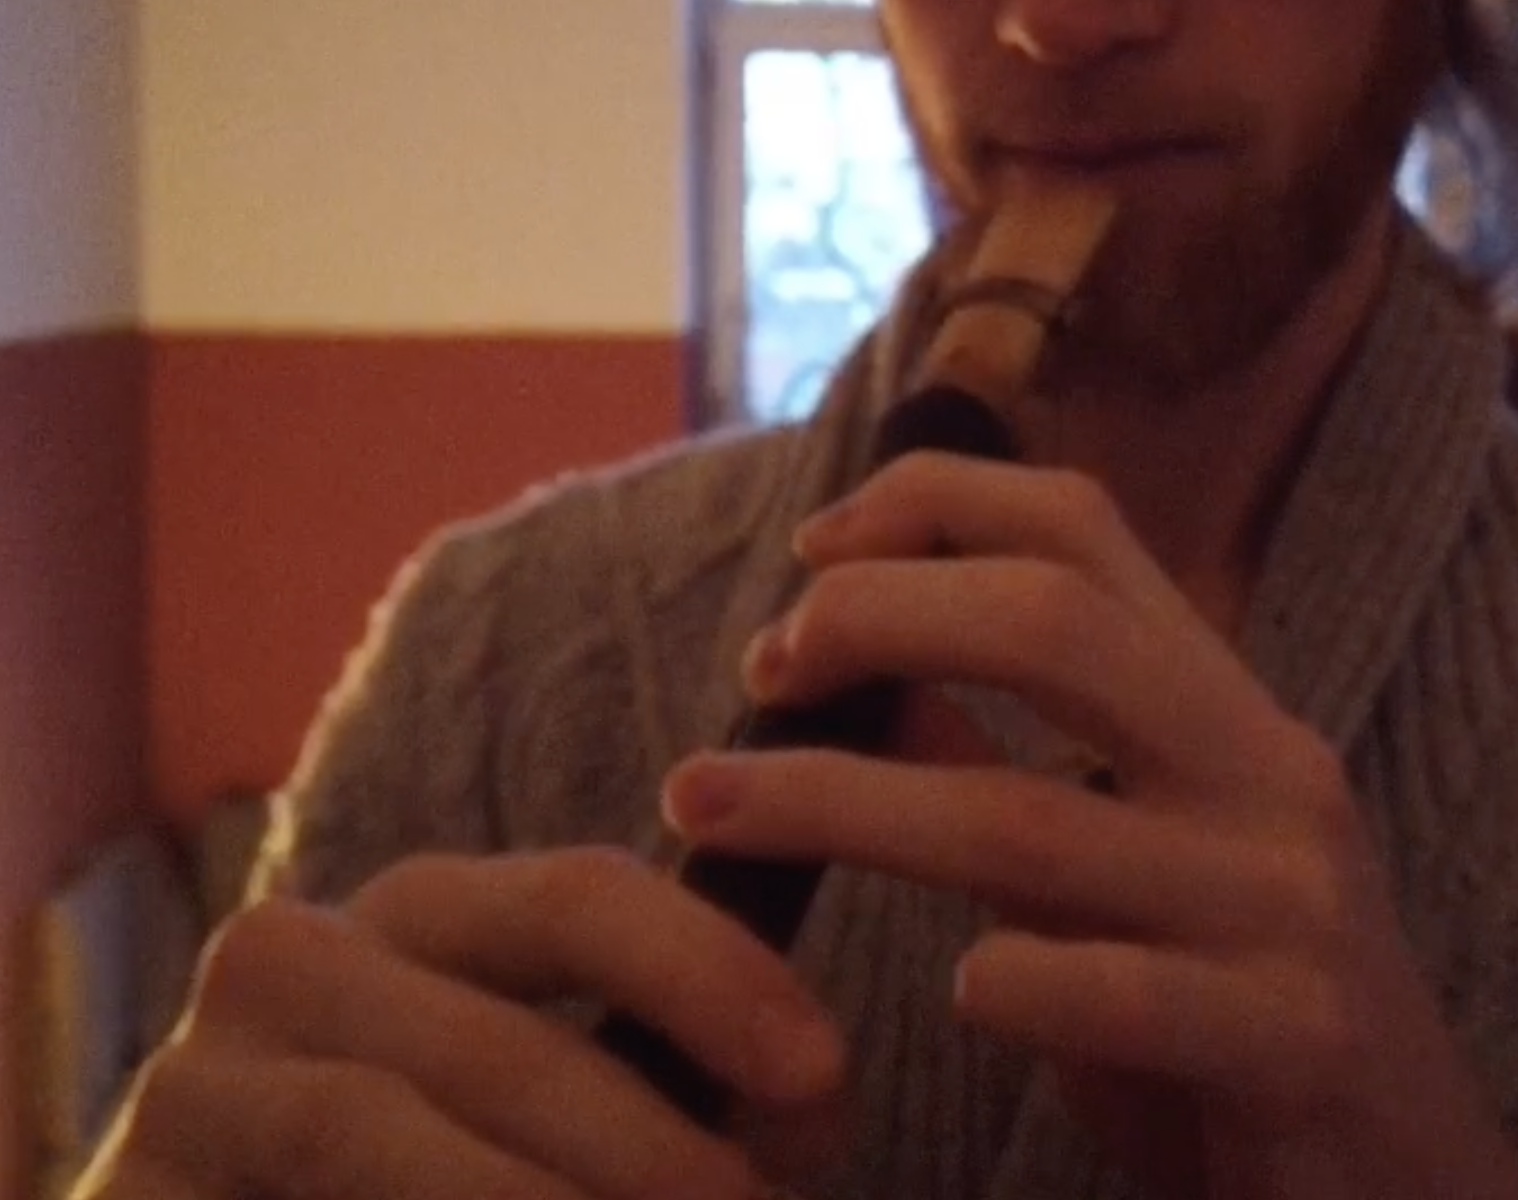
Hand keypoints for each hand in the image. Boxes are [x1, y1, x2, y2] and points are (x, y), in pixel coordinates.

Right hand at [73, 849, 846, 1199]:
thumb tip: (810, 1109)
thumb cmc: (445, 1178)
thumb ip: (676, 1088)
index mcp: (427, 915)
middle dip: (655, 1153)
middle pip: (508, 1043)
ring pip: (391, 1133)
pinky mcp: (137, 1185)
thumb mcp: (564, 1116)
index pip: (584, 900)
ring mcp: (200, 1071)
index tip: (825, 1079)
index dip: (713, 978)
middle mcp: (303, 954)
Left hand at [663, 452, 1517, 1199]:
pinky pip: (1126, 991)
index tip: (810, 560)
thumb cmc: (1234, 1018)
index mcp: (1223, 711)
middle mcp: (1265, 774)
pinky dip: (1020, 981)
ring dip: (843, 806)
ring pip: (1033, 819)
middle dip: (878, 620)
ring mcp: (1289, 903)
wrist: (1417, 1184)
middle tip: (756, 674)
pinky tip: (958, 995)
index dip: (934, 506)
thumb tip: (864, 675)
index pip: (1082, 530)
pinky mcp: (1300, 1036)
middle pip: (1054, 623)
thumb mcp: (1123, 871)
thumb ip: (1011, 771)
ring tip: (709, 812)